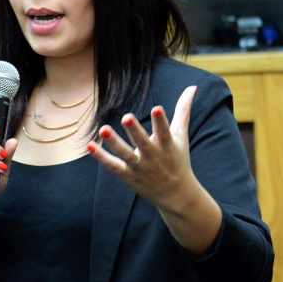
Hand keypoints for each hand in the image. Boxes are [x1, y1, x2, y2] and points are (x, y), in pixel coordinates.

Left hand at [87, 86, 196, 211]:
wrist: (176, 195)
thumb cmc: (178, 159)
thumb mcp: (181, 135)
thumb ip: (183, 110)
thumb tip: (192, 86)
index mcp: (167, 146)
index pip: (165, 132)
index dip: (161, 120)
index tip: (157, 108)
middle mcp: (153, 157)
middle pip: (143, 143)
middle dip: (136, 131)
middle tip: (127, 117)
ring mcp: (140, 168)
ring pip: (126, 155)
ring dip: (114, 143)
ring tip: (103, 129)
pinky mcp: (128, 176)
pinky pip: (113, 166)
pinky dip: (101, 157)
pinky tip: (90, 146)